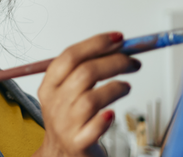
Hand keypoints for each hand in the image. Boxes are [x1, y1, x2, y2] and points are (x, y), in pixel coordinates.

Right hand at [32, 32, 140, 156]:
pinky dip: (105, 120)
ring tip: (126, 87)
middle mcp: (55, 103)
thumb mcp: (68, 91)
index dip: (95, 44)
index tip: (118, 38)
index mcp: (49, 86)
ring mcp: (65, 125)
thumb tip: (117, 45)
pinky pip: (93, 129)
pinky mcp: (78, 144)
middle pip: (85, 73)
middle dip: (115, 62)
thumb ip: (86, 69)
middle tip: (133, 62)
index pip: (70, 56)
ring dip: (116, 88)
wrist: (61, 154)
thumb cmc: (70, 118)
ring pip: (91, 99)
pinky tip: (112, 114)